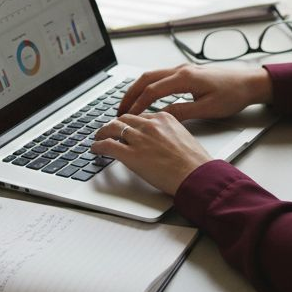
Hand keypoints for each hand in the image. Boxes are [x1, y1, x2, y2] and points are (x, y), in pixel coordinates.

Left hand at [92, 113, 210, 195]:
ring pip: (112, 128)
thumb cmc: (194, 163)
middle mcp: (150, 125)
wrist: (196, 175)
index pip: (140, 116)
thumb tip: (158, 140)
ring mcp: (140, 139)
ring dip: (102, 133)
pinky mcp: (131, 155)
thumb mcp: (183, 138)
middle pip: (124, 119)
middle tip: (109, 130)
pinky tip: (95, 149)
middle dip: (114, 124)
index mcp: (164, 118)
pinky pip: (108, 145)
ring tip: (98, 137)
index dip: (130, 122)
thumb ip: (168, 134)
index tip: (126, 127)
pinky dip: (98, 146)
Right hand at [119, 64, 272, 120]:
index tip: (128, 117)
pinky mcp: (187, 72)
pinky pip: (161, 77)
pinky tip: (145, 97)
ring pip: (152, 75)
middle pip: (146, 78)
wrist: (250, 83)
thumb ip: (182, 112)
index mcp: (185, 78)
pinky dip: (148, 86)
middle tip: (119, 110)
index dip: (137, 104)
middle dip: (130, 94)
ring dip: (137, 89)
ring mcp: (184, 69)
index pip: (153, 90)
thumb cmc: (233, 95)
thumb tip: (161, 117)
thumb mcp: (207, 109)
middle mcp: (182, 70)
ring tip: (128, 105)